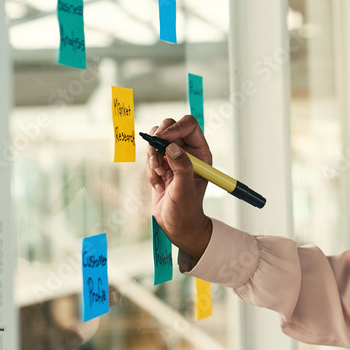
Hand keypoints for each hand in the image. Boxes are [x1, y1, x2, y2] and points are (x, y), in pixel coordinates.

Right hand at [145, 115, 212, 261]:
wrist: (176, 224)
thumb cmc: (186, 210)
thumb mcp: (185, 190)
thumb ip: (181, 167)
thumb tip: (173, 147)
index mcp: (201, 152)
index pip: (189, 125)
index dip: (175, 127)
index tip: (161, 139)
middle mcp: (188, 150)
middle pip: (169, 126)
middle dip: (158, 143)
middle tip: (157, 163)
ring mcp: (173, 156)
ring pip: (156, 139)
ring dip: (152, 157)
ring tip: (159, 176)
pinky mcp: (160, 163)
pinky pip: (149, 154)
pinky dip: (148, 168)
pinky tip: (158, 184)